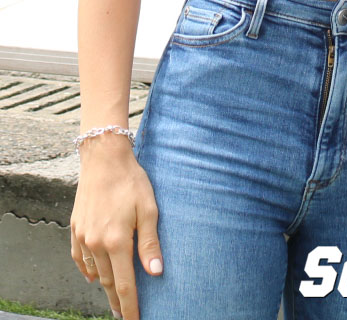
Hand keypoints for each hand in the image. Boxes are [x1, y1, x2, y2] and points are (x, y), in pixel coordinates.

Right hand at [71, 141, 162, 319]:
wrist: (104, 159)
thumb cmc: (131, 181)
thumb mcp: (149, 209)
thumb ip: (151, 242)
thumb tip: (156, 272)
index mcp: (117, 241)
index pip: (125, 285)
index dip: (130, 307)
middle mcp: (96, 244)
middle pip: (109, 282)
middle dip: (118, 300)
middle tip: (125, 313)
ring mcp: (83, 238)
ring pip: (95, 272)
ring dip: (106, 284)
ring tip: (116, 294)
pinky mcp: (75, 229)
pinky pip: (80, 259)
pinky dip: (89, 269)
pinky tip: (95, 275)